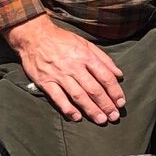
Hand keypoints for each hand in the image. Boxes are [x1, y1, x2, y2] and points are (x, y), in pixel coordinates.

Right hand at [5, 15, 124, 123]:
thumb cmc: (62, 40)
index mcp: (85, 56)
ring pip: (78, 95)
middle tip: (114, 116)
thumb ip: (103, 59)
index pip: (105, 76)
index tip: (121, 102)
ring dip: (91, 109)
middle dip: (106, 104)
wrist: (34, 36)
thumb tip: (119, 75)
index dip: (114, 91)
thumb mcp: (86, 44)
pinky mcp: (45, 82)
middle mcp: (74, 67)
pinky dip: (67, 108)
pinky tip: (77, 117)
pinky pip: (58, 98)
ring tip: (101, 120)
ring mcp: (59, 75)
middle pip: (93, 89)